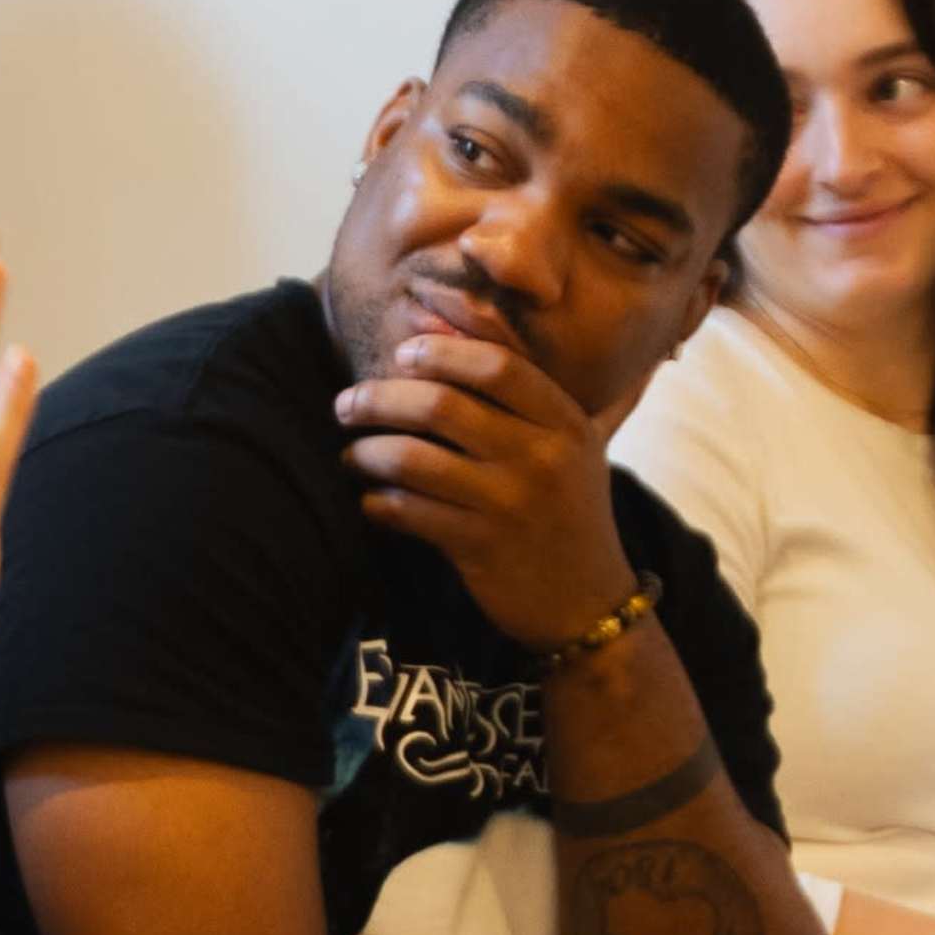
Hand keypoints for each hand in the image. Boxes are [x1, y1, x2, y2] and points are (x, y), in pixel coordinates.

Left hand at [330, 321, 630, 649]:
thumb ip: (534, 395)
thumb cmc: (569, 512)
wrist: (587, 604)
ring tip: (351, 454)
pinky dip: (378, 503)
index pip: (496, 366)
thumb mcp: (576, 447)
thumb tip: (467, 330)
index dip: (441, 352)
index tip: (402, 354)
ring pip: (413, 459)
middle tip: (347, 403)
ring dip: (367, 452)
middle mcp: (541, 457)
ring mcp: (510, 504)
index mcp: (566, 422)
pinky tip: (370, 500)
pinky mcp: (480, 547)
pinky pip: (409, 512)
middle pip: (441, 405)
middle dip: (380, 398)